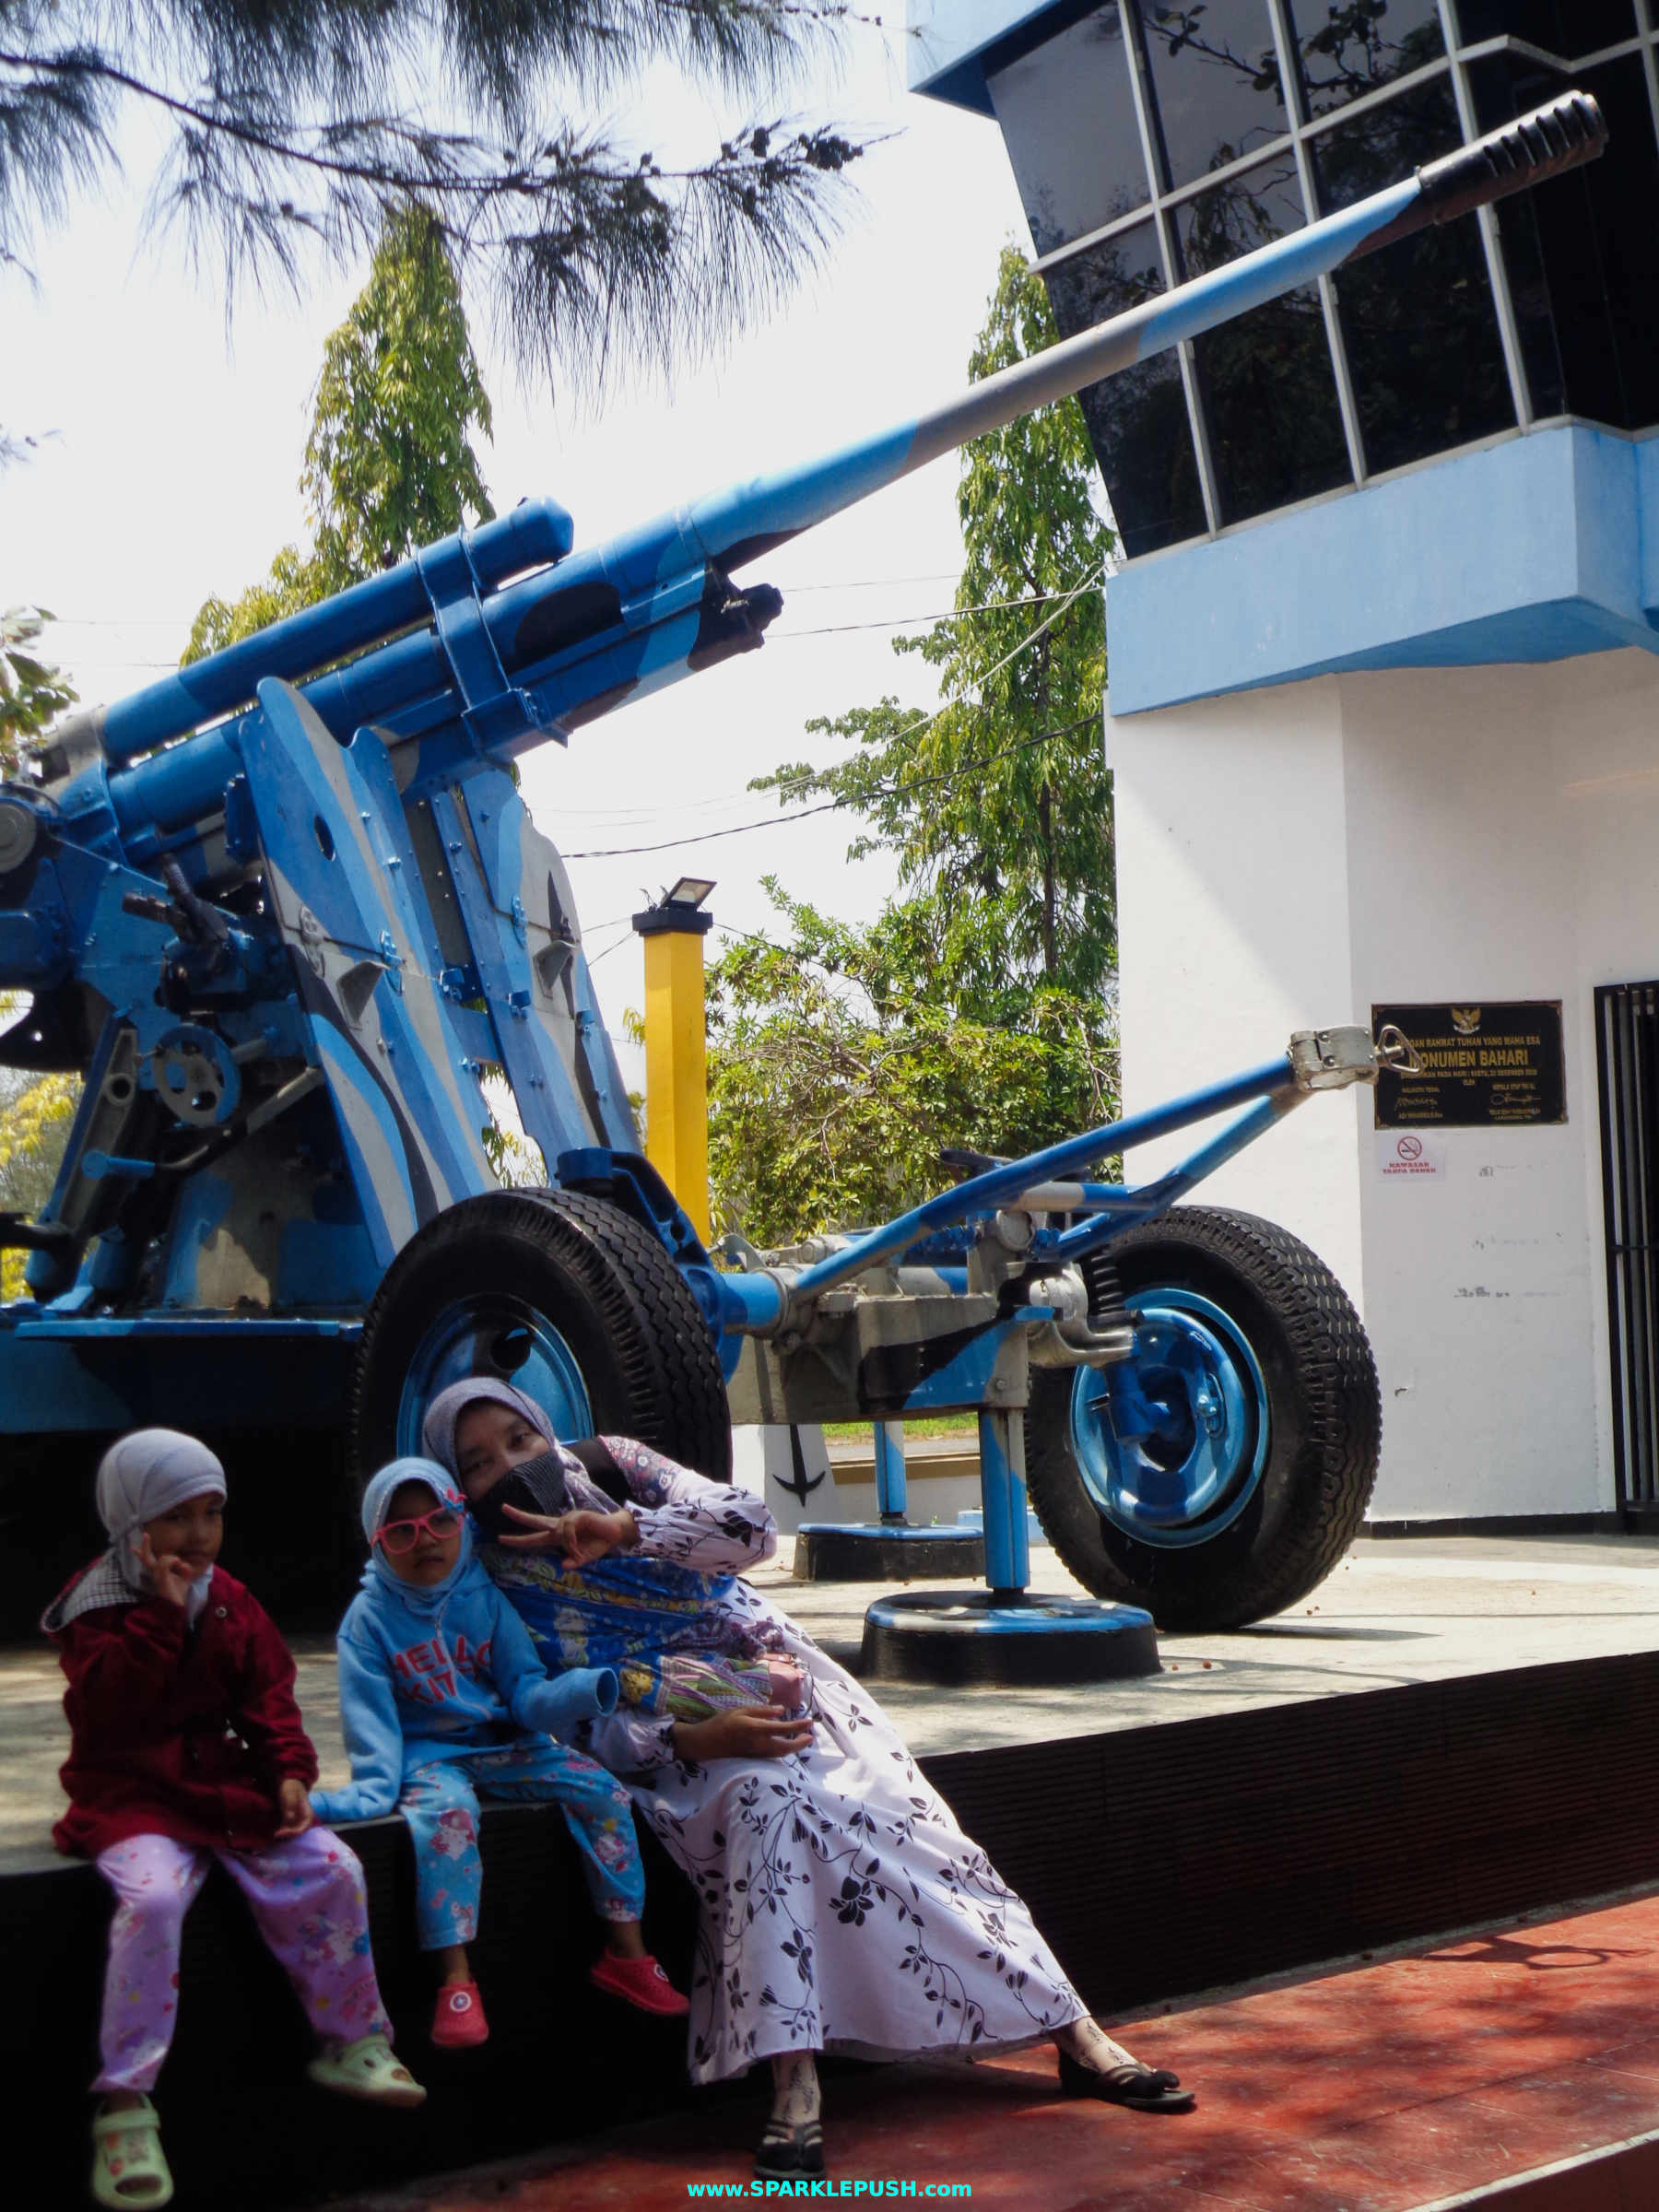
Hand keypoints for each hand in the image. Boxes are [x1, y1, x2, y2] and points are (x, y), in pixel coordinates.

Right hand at [138, 1532, 194, 1609]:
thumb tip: (184, 1564)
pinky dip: (173, 1561)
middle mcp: (156, 1574)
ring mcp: (157, 1577)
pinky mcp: (161, 1581)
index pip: (148, 1561)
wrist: (177, 1606)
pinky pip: (165, 1565)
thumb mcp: (184, 1578)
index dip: (141, 1553)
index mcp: (159, 1572)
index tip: (132, 1547)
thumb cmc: (179, 1593)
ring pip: (162, 1559)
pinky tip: (179, 1563)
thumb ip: (184, 1569)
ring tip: (179, 1563)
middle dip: (146, 1546)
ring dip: (173, 1559)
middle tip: (145, 1534)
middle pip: (148, 1558)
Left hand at [274, 1778, 313, 1838]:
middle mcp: (303, 1818)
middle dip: (288, 1835)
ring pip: (292, 1832)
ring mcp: (296, 1819)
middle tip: (276, 1834)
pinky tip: (275, 1832)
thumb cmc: (290, 1787)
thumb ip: (290, 1806)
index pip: (304, 1826)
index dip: (294, 1832)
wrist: (288, 1783)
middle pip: (298, 1831)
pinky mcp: (289, 1820)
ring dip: (284, 1835)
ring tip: (275, 1834)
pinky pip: (287, 1829)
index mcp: (307, 1812)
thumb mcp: (289, 1794)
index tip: (283, 1832)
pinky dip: (282, 1832)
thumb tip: (290, 1819)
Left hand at [497, 1505, 638, 1563]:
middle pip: (535, 1520)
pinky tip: (580, 1547)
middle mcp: (560, 1526)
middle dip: (519, 1515)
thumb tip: (562, 1566)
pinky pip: (568, 1530)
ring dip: (569, 1546)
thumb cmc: (598, 1544)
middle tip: (502, 1508)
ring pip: (557, 1531)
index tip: (501, 1538)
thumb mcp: (584, 1558)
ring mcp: (568, 1519)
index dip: (518, 1539)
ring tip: (581, 1553)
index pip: (534, 1537)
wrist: (615, 1532)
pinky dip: (572, 1541)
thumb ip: (574, 1562)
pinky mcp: (578, 1515)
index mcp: (558, 1537)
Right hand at [673, 1708, 814, 1762]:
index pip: (783, 1729)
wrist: (705, 1743)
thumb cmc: (721, 1723)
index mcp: (756, 1729)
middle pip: (785, 1747)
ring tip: (801, 1741)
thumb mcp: (741, 1710)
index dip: (798, 1726)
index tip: (810, 1722)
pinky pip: (772, 1756)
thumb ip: (762, 1711)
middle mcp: (759, 1744)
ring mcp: (756, 1754)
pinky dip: (782, 1751)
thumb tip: (781, 1711)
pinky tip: (784, 1745)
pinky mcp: (752, 1759)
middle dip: (800, 1743)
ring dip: (793, 1748)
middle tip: (810, 1737)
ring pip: (780, 1754)